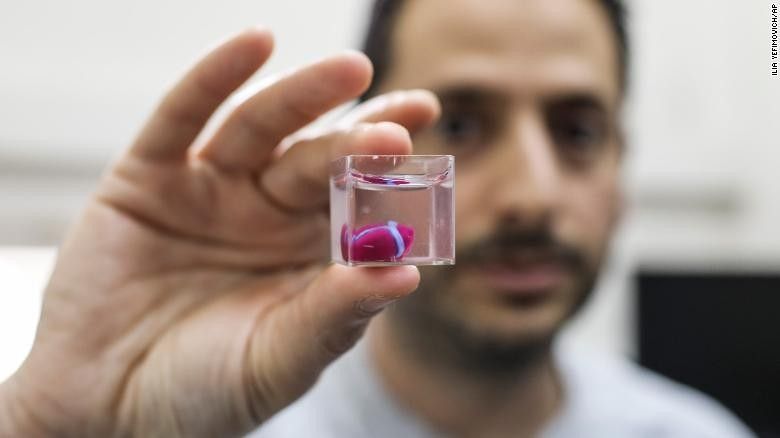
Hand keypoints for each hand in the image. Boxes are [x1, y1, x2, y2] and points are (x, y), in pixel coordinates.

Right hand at [0, 28, 438, 436]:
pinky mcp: (148, 177)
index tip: (429, 141)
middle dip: (358, 140)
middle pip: (318, 158)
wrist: (105, 411)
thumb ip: (335, 316)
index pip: (359, 200)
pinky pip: (182, 117)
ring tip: (351, 69)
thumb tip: (406, 274)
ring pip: (262, 127)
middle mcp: (265, 211)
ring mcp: (210, 189)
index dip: (392, 174)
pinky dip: (214, 78)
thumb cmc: (203, 394)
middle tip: (399, 127)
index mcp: (307, 251)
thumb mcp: (277, 360)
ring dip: (305, 94)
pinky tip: (255, 43)